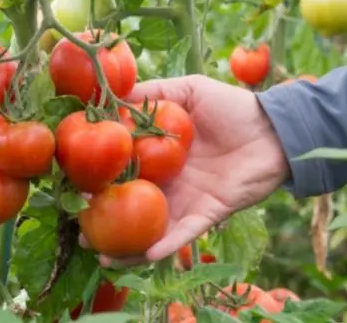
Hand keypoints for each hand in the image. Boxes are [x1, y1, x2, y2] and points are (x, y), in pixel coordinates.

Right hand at [81, 75, 291, 265]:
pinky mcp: (209, 214)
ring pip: (153, 229)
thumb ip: (155, 92)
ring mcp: (188, 200)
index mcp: (161, 154)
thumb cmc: (233, 106)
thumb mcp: (190, 90)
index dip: (99, 176)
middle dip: (105, 219)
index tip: (72, 181)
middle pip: (131, 204)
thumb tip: (115, 93)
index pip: (123, 168)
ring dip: (129, 244)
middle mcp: (170, 181)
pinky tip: (145, 255)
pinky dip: (167, 246)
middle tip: (79, 227)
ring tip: (103, 254)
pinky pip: (184, 234)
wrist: (275, 129)